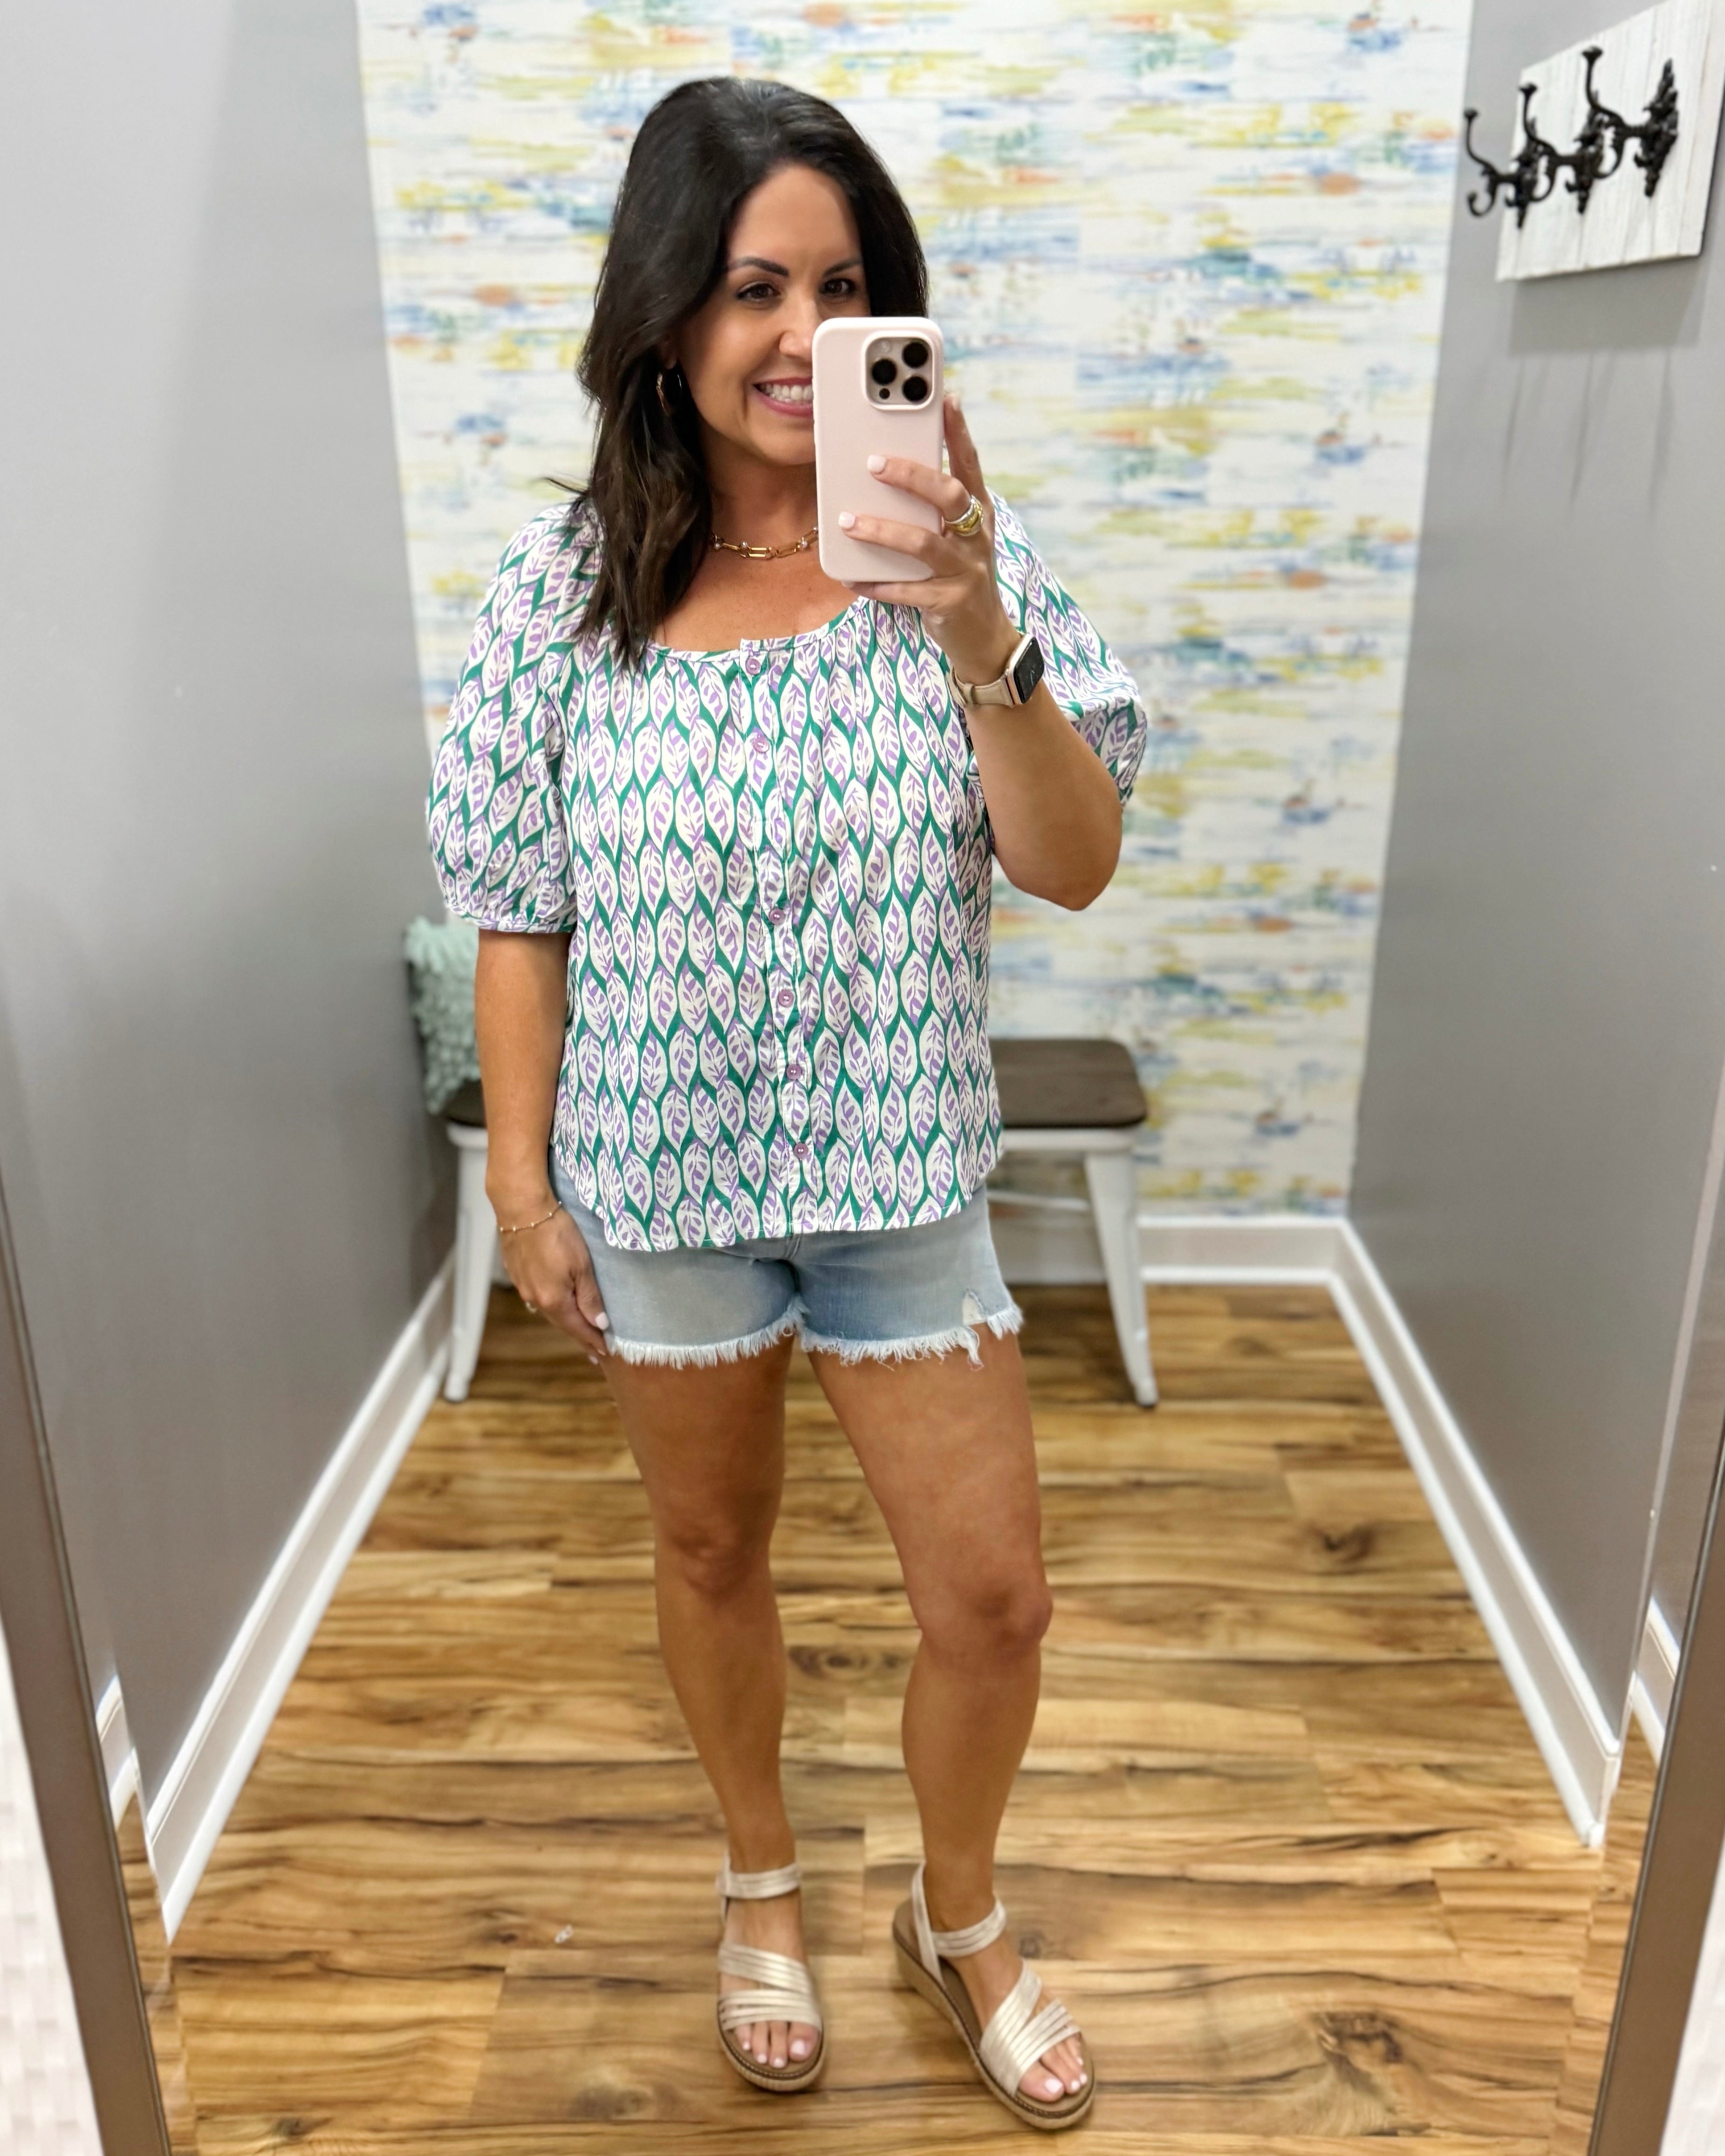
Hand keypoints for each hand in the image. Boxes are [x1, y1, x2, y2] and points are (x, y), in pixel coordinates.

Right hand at [496, 1204, 610, 1359]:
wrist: (522, 1209)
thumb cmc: (556, 1232)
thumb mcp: (582, 1265)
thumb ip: (590, 1296)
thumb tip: (599, 1323)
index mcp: (554, 1300)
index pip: (578, 1328)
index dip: (593, 1341)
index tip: (605, 1354)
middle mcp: (535, 1299)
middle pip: (563, 1323)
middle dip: (580, 1336)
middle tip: (594, 1350)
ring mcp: (523, 1287)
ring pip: (549, 1311)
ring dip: (566, 1322)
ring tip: (579, 1331)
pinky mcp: (517, 1275)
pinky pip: (538, 1297)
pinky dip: (552, 1306)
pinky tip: (557, 1306)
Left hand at [840, 394, 1018, 685]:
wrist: (984, 637)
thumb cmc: (960, 576)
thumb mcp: (956, 537)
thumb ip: (932, 509)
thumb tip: (887, 471)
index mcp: (979, 513)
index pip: (970, 465)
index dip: (959, 433)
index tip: (945, 399)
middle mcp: (977, 537)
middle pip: (949, 496)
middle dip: (912, 476)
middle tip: (874, 463)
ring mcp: (966, 570)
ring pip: (923, 543)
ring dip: (882, 531)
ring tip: (847, 522)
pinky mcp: (950, 602)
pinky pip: (908, 591)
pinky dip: (878, 584)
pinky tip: (853, 579)